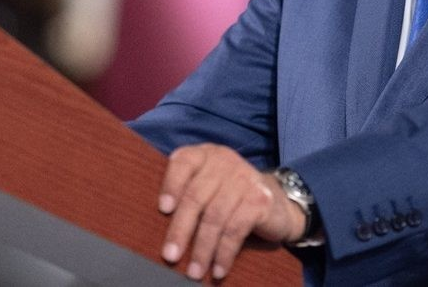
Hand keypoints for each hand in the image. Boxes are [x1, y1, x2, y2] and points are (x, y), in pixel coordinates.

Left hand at [158, 143, 305, 281]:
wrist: (276, 202)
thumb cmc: (229, 197)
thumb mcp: (207, 187)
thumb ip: (185, 193)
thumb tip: (152, 225)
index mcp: (205, 155)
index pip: (183, 162)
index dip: (171, 185)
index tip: (163, 210)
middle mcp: (224, 161)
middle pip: (196, 196)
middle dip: (180, 230)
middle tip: (170, 256)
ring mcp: (244, 179)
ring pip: (215, 217)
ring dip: (202, 250)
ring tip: (194, 272)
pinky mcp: (260, 199)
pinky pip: (236, 230)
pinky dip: (224, 253)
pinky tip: (218, 269)